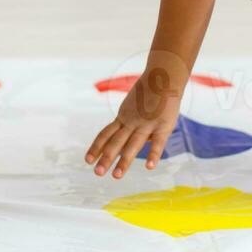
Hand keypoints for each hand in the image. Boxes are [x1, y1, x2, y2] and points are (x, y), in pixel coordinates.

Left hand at [85, 64, 184, 178]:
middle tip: (97, 173)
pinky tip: (150, 167)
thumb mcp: (134, 104)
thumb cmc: (151, 90)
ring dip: (124, 161)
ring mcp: (146, 124)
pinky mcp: (163, 125)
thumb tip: (129, 139)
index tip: (87, 160)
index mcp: (123, 117)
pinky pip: (158, 143)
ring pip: (133, 144)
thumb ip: (131, 121)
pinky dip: (153, 155)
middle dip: (106, 158)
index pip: (105, 134)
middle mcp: (131, 121)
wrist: (164, 75)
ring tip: (116, 176)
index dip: (96, 147)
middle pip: (116, 142)